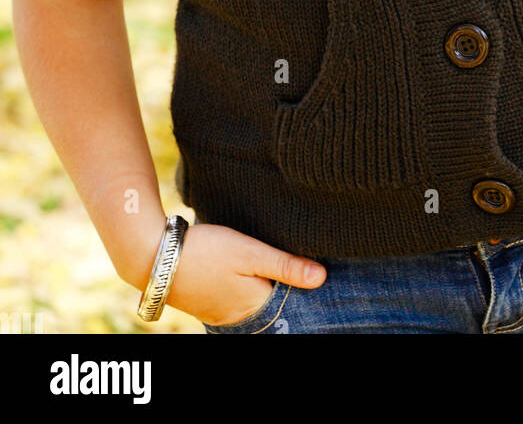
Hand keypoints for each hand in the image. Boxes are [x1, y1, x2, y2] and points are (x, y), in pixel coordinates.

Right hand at [160, 222, 325, 325]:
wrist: (153, 255)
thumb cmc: (205, 251)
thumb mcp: (250, 252)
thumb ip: (285, 265)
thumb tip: (322, 278)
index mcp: (254, 307)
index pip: (288, 301)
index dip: (299, 284)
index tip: (309, 268)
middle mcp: (237, 318)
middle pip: (269, 304)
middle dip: (280, 288)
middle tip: (289, 264)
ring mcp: (218, 313)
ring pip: (250, 302)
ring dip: (260, 287)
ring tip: (266, 265)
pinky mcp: (204, 304)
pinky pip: (232, 300)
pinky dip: (242, 288)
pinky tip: (242, 272)